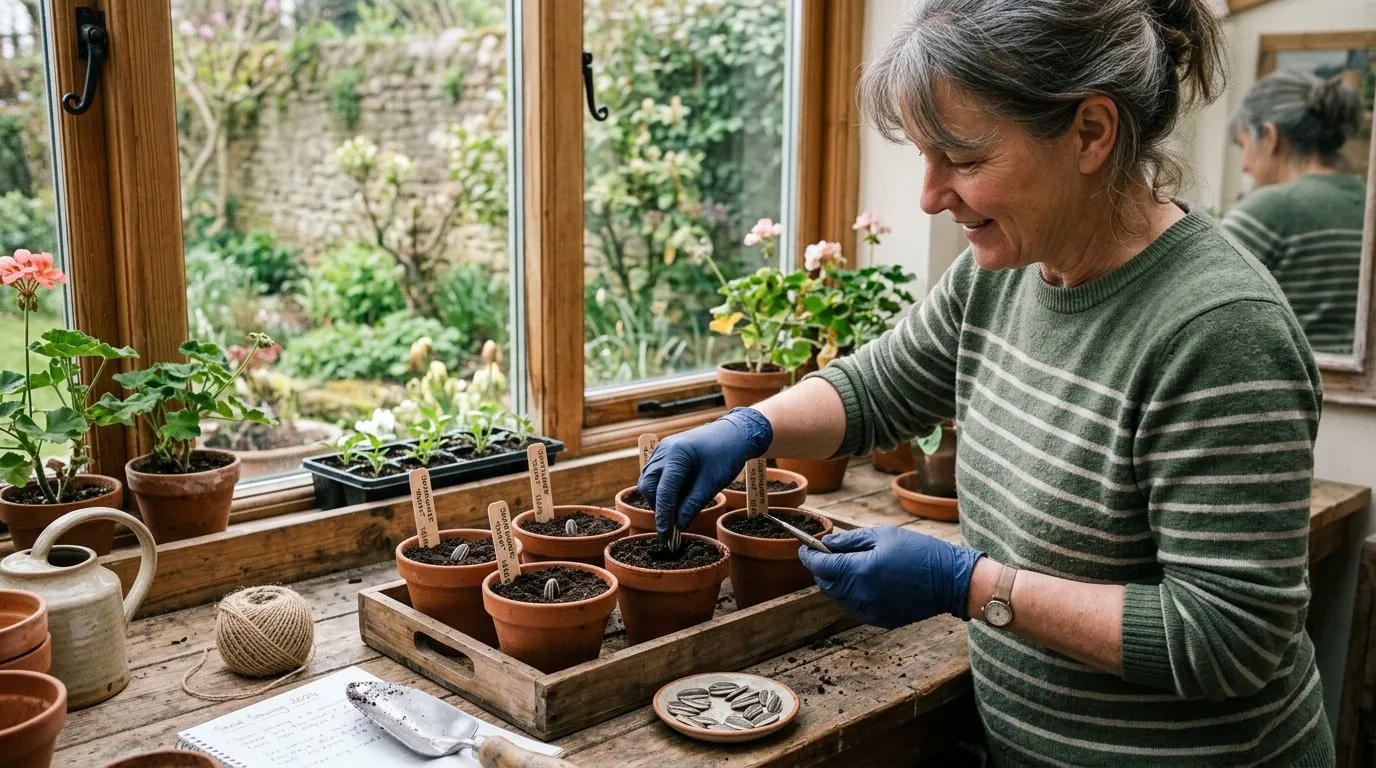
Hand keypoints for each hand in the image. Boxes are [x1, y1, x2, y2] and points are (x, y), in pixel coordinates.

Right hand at [638, 408, 772, 533]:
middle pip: (648, 486)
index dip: (664, 515)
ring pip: (649, 482)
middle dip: (659, 506)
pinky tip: (680, 495)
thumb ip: (693, 504)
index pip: (663, 491)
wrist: (734, 433)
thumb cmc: (727, 454)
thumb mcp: (713, 483)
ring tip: (682, 506)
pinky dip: (664, 489)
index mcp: (676, 455)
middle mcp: (663, 451)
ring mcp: (661, 451)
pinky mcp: (664, 454)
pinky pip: (656, 475)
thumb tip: (679, 524)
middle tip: (676, 521)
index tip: (666, 535)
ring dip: (661, 498)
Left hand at [798, 526, 983, 627]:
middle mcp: (860, 594)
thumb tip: (826, 543)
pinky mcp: (880, 620)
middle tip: (828, 554)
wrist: (950, 580)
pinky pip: (855, 607)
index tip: (804, 547)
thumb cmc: (919, 551)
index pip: (820, 566)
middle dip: (822, 569)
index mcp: (860, 570)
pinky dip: (852, 594)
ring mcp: (870, 611)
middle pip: (826, 584)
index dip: (808, 556)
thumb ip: (849, 541)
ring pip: (839, 597)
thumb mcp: (883, 535)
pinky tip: (866, 582)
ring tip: (850, 566)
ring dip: (837, 582)